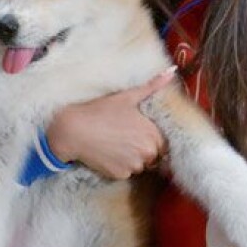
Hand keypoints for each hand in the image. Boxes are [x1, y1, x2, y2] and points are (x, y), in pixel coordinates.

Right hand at [46, 68, 175, 178]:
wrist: (74, 130)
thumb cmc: (101, 111)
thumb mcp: (128, 97)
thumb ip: (153, 86)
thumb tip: (172, 71)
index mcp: (153, 135)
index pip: (164, 144)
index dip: (153, 138)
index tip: (140, 132)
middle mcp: (147, 153)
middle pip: (153, 156)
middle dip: (144, 149)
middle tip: (125, 136)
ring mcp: (134, 166)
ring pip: (140, 165)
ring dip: (133, 158)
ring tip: (116, 143)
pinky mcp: (120, 175)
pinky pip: (126, 172)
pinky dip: (120, 166)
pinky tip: (108, 152)